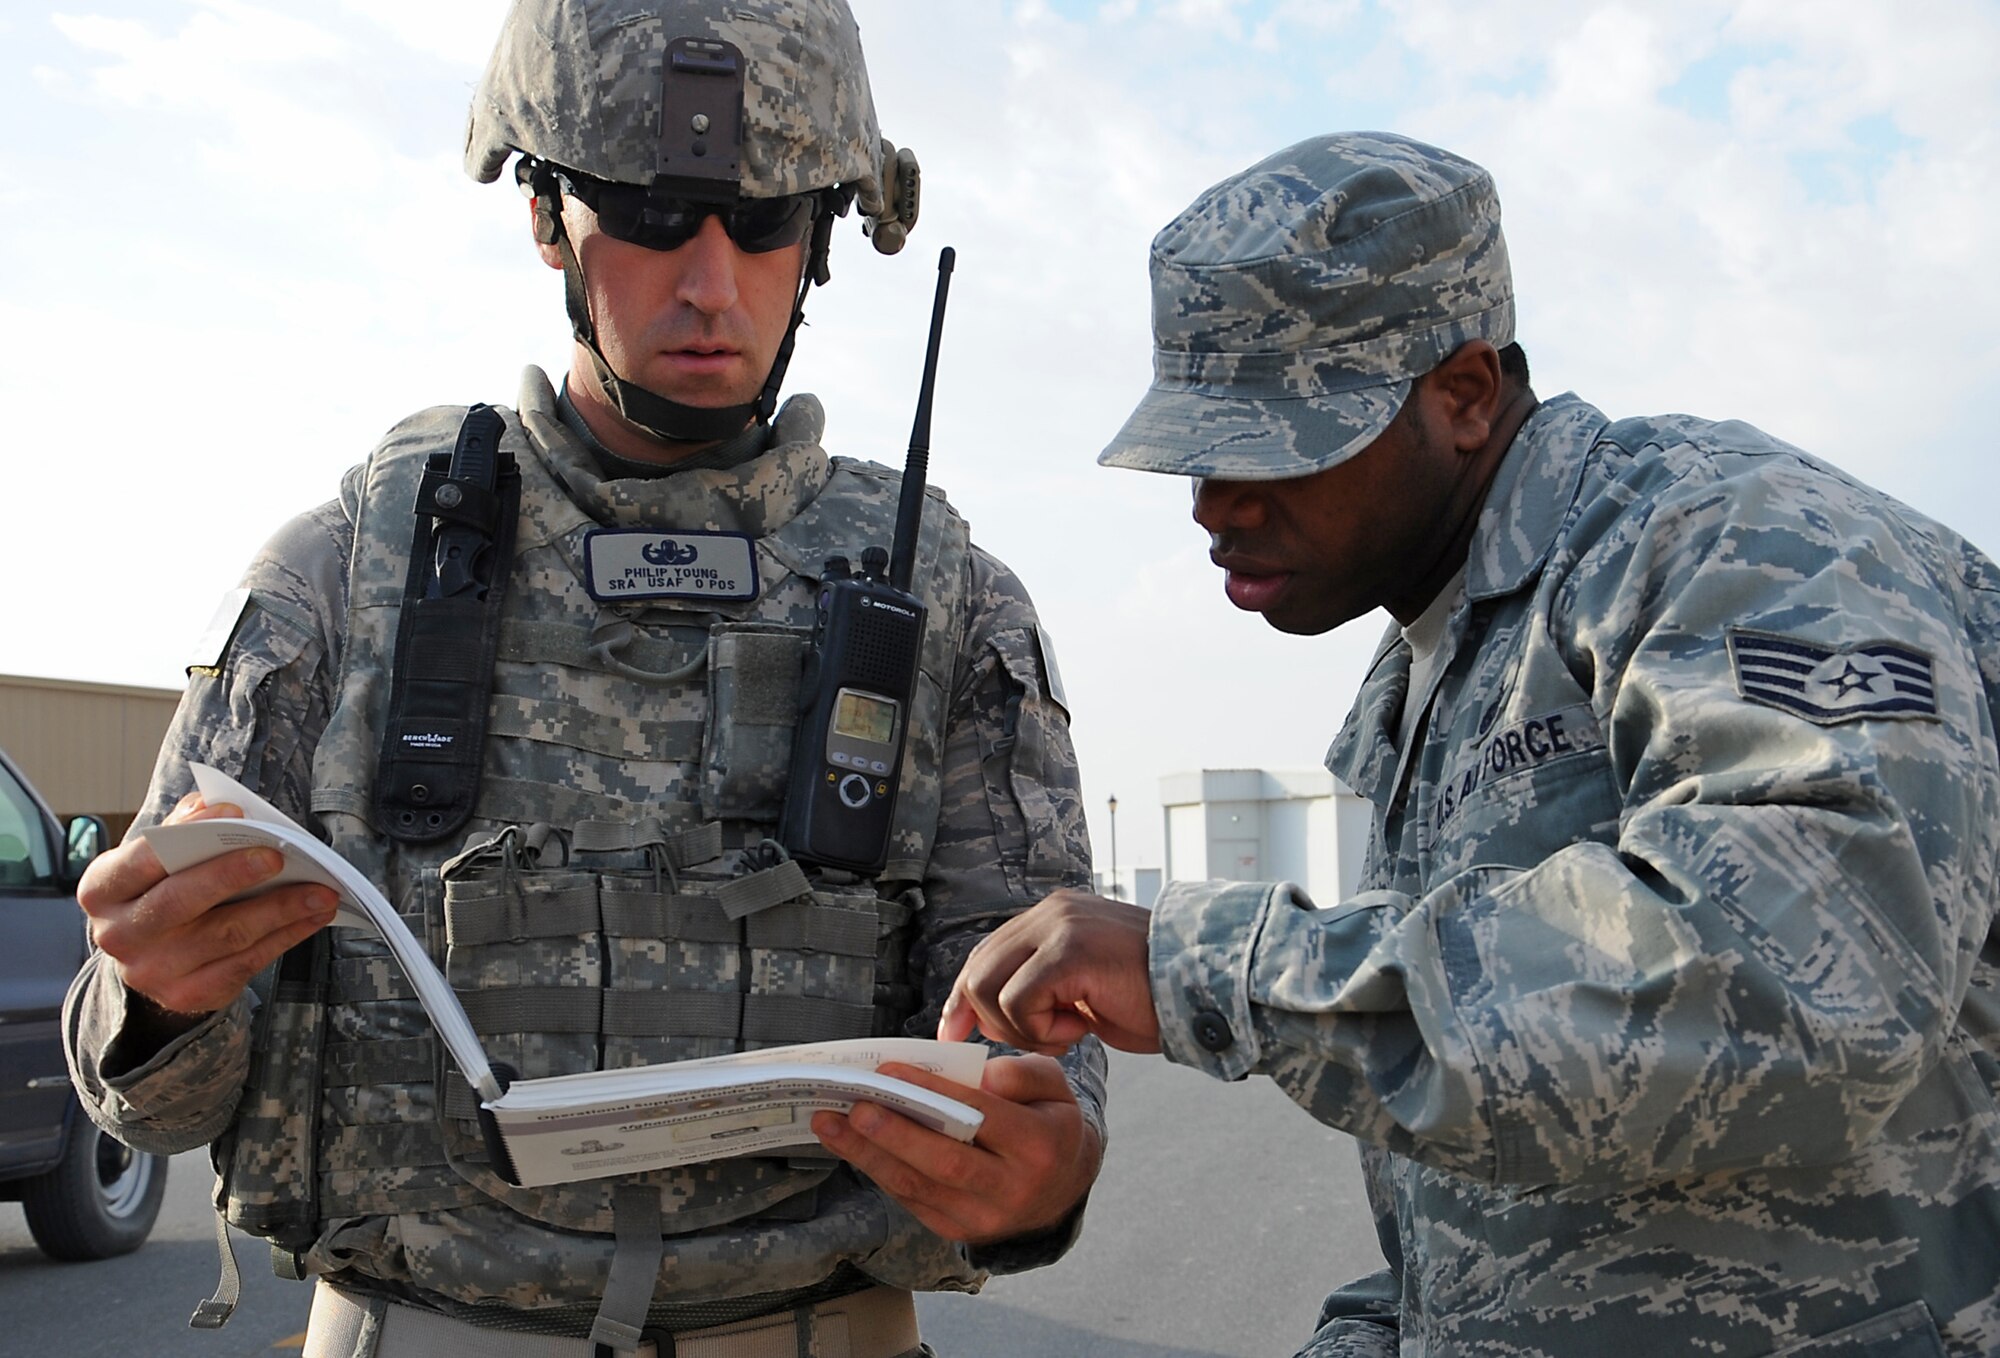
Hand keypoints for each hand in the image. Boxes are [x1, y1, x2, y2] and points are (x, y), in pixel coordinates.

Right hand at [77, 791, 339, 1017]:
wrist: (153, 958)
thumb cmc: (163, 891)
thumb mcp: (157, 860)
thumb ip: (181, 830)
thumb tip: (211, 806)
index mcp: (104, 890)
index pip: (142, 858)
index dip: (187, 834)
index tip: (234, 813)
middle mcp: (119, 934)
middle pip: (181, 901)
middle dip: (234, 875)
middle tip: (279, 856)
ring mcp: (152, 970)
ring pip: (226, 934)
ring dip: (281, 909)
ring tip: (321, 890)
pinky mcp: (188, 994)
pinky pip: (247, 962)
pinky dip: (287, 935)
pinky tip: (313, 916)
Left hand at [811, 1055, 1101, 1243]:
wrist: (1061, 1189)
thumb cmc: (1048, 1124)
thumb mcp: (1053, 1088)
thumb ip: (1022, 1072)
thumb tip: (980, 1078)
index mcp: (1040, 1146)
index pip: (980, 1116)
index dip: (934, 1094)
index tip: (890, 1070)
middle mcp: (1012, 1189)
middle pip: (945, 1163)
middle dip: (894, 1134)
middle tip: (854, 1105)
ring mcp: (983, 1219)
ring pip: (919, 1187)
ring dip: (869, 1155)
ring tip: (830, 1124)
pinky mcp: (958, 1232)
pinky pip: (911, 1201)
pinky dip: (879, 1171)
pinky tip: (850, 1146)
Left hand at [938, 890, 1160, 1053]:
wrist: (1205, 988)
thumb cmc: (1149, 997)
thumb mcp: (1082, 987)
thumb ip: (1040, 987)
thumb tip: (985, 1015)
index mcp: (1053, 915)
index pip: (985, 955)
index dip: (963, 999)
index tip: (953, 1034)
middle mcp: (1051, 911)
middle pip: (977, 970)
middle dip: (988, 1020)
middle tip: (1038, 1041)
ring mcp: (1059, 926)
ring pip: (989, 987)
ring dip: (1022, 1027)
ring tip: (1067, 1033)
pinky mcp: (1068, 951)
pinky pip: (1019, 1001)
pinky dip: (1041, 1030)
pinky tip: (1080, 1030)